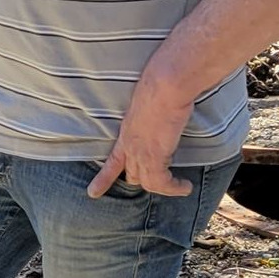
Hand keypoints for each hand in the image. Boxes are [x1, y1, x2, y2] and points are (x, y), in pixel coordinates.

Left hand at [89, 66, 196, 198]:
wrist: (165, 85)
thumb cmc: (161, 85)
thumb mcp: (149, 102)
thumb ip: (153, 111)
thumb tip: (168, 106)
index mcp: (126, 134)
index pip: (112, 162)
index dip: (103, 179)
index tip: (93, 193)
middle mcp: (130, 146)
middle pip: (132, 174)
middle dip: (143, 181)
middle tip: (161, 185)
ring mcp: (140, 153)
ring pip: (147, 182)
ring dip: (165, 187)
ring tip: (180, 187)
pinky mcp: (154, 157)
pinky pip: (161, 182)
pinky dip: (174, 187)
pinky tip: (185, 187)